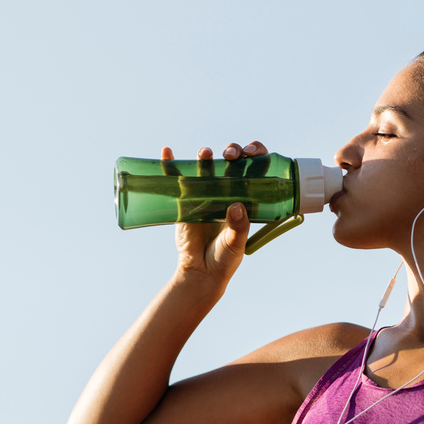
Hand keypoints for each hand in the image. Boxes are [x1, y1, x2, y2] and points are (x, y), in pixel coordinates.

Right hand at [163, 141, 268, 293]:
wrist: (201, 271)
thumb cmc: (225, 258)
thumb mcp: (235, 243)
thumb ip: (238, 226)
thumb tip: (236, 206)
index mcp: (244, 198)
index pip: (254, 170)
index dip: (256, 156)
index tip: (252, 154)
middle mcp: (226, 192)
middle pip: (230, 163)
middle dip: (232, 153)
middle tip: (230, 155)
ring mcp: (205, 194)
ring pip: (205, 168)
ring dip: (205, 156)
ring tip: (205, 153)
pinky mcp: (184, 201)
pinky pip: (178, 180)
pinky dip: (171, 165)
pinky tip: (167, 152)